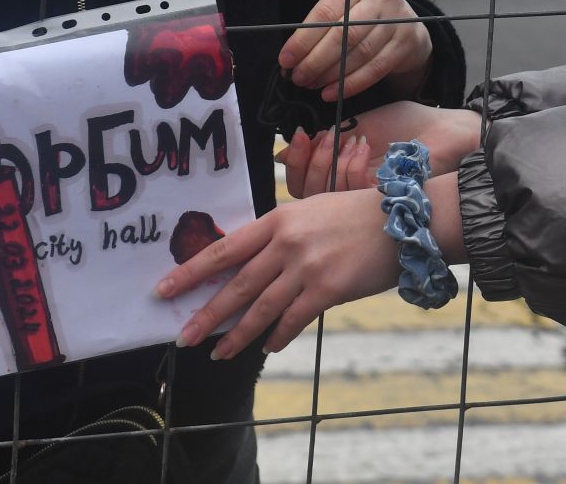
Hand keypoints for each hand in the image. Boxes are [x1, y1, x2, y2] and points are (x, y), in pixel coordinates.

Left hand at [157, 189, 399, 356]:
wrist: (401, 220)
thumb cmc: (354, 214)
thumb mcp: (309, 211)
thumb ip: (279, 234)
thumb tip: (250, 262)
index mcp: (276, 220)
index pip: (223, 250)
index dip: (191, 272)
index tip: (164, 290)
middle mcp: (286, 244)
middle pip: (235, 286)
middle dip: (206, 315)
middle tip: (183, 336)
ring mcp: (306, 268)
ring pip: (260, 309)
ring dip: (237, 336)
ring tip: (218, 354)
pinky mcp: (328, 289)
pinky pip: (294, 319)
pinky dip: (278, 336)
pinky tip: (267, 348)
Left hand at [279, 0, 430, 102]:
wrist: (406, 27)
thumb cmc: (365, 17)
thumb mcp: (345, 9)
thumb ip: (321, 26)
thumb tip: (292, 57)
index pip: (326, 12)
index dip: (303, 39)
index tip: (286, 59)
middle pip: (343, 33)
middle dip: (316, 59)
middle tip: (298, 77)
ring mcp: (397, 19)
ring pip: (359, 52)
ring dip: (332, 74)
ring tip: (313, 85)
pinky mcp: (406, 42)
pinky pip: (375, 68)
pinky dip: (351, 84)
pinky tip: (333, 92)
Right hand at [279, 103, 481, 197]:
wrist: (443, 130)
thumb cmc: (404, 125)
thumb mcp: (357, 127)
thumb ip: (324, 141)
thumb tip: (283, 152)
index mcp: (340, 177)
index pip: (302, 185)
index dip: (295, 162)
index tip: (299, 134)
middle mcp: (347, 196)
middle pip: (307, 198)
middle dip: (307, 163)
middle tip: (319, 137)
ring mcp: (362, 203)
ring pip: (325, 198)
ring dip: (329, 162)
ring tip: (345, 138)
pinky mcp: (378, 205)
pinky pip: (350, 195)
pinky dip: (350, 167)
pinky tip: (362, 146)